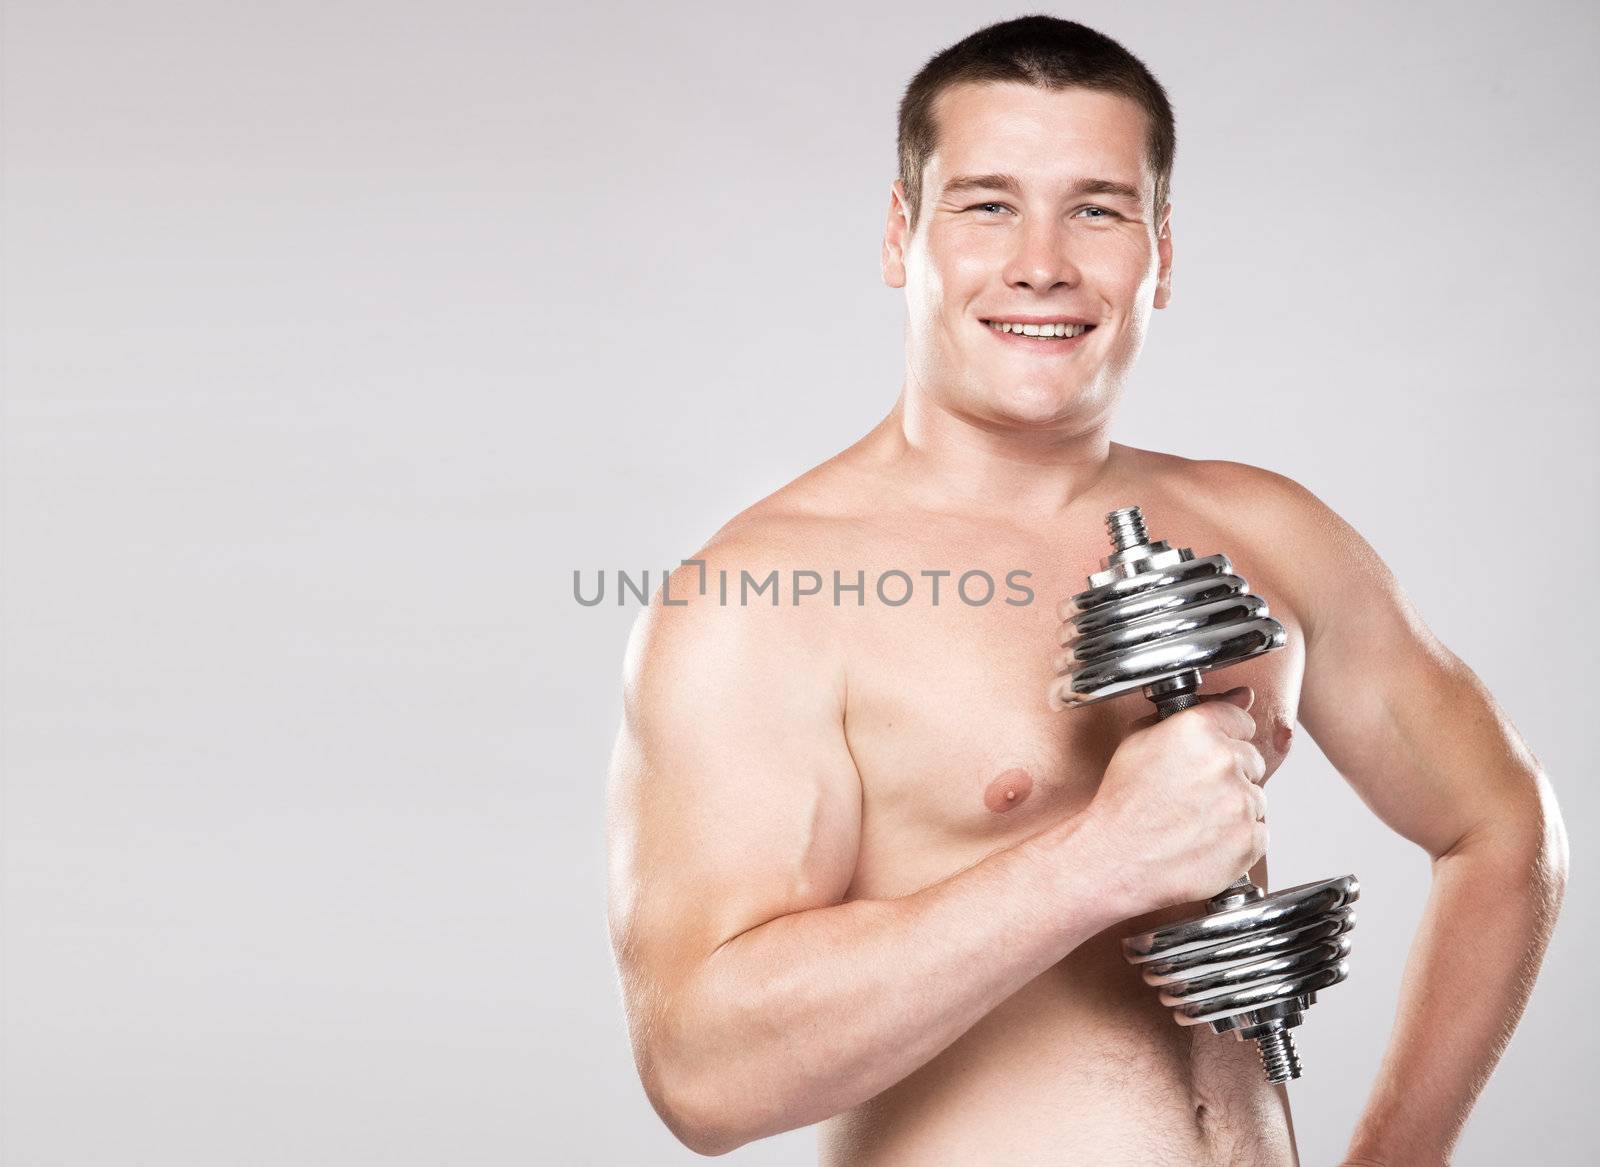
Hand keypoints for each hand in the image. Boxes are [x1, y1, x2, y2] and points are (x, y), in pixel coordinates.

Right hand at [1081, 686, 1267, 915]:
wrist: (1115, 859)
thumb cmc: (1122, 803)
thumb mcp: (1138, 740)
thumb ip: (1192, 712)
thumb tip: (1239, 696)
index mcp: (1197, 729)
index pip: (1241, 719)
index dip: (1226, 737)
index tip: (1212, 755)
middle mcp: (1224, 761)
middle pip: (1252, 760)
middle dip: (1230, 775)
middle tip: (1195, 795)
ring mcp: (1240, 802)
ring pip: (1256, 799)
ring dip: (1233, 809)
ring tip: (1195, 822)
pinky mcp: (1249, 840)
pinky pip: (1258, 834)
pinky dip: (1238, 840)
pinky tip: (1205, 841)